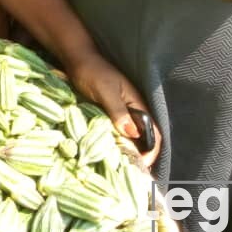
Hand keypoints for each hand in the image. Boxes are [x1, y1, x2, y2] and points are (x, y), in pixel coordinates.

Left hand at [67, 52, 162, 166]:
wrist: (77, 59)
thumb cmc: (92, 72)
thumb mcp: (105, 91)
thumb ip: (119, 111)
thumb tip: (133, 134)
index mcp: (138, 104)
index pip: (154, 133)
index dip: (151, 151)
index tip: (141, 166)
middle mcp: (133, 110)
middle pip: (144, 138)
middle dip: (140, 156)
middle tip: (129, 172)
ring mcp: (122, 112)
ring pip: (131, 137)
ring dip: (128, 151)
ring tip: (120, 167)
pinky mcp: (110, 113)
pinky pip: (118, 132)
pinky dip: (116, 143)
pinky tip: (109, 152)